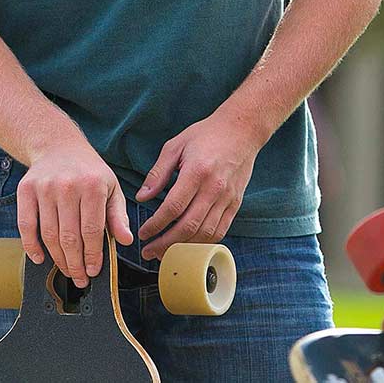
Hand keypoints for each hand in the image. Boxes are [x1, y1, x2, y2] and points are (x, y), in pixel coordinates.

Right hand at [17, 132, 130, 288]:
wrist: (58, 146)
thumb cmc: (89, 172)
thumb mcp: (111, 188)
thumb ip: (118, 215)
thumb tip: (127, 240)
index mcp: (93, 186)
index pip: (92, 231)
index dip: (93, 256)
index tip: (93, 272)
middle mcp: (68, 186)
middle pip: (70, 237)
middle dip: (75, 264)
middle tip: (80, 278)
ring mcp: (45, 188)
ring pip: (49, 235)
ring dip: (57, 259)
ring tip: (66, 271)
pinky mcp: (26, 190)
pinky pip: (26, 225)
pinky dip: (31, 246)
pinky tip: (40, 259)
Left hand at [135, 110, 264, 259]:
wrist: (242, 130)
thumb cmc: (206, 135)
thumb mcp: (176, 146)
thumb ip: (158, 173)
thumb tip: (142, 197)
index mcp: (197, 172)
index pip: (173, 207)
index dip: (156, 225)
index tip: (144, 233)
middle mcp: (214, 188)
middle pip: (188, 226)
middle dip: (165, 243)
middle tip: (149, 251)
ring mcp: (227, 198)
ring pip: (204, 233)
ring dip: (183, 247)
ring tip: (166, 253)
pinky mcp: (235, 203)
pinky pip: (220, 231)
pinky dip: (203, 242)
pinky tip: (189, 244)